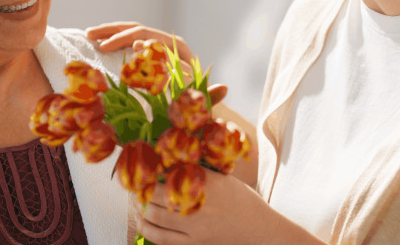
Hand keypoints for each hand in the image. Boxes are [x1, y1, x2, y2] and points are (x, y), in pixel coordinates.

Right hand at [87, 21, 225, 104]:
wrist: (191, 109)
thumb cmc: (194, 107)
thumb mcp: (201, 103)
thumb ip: (208, 97)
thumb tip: (224, 87)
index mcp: (179, 52)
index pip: (156, 40)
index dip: (139, 44)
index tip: (122, 51)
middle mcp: (168, 44)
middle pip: (140, 30)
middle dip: (117, 33)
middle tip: (96, 41)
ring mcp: (155, 46)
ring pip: (131, 31)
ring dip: (110, 31)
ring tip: (89, 35)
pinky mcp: (145, 52)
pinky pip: (126, 39)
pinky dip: (111, 38)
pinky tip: (96, 41)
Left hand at [135, 168, 323, 244]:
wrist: (260, 230)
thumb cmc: (243, 202)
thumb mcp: (225, 180)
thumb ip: (200, 173)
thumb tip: (172, 163)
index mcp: (209, 183)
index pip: (171, 172)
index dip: (153, 171)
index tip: (146, 169)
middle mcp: (200, 204)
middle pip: (158, 194)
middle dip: (144, 189)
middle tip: (139, 185)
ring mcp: (195, 227)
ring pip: (155, 215)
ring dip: (143, 207)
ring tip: (141, 202)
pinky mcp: (194, 244)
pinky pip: (161, 238)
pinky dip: (147, 228)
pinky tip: (143, 222)